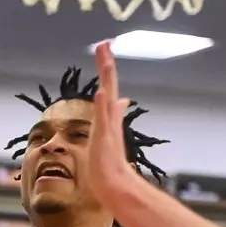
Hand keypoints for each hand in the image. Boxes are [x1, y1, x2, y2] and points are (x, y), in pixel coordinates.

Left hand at [86, 42, 147, 204]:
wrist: (114, 183)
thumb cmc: (109, 163)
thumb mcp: (109, 132)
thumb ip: (116, 114)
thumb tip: (122, 99)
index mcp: (109, 116)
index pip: (109, 86)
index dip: (107, 67)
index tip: (104, 48)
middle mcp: (110, 118)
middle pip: (110, 85)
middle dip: (106, 64)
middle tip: (104, 43)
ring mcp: (108, 127)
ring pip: (108, 96)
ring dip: (107, 78)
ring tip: (105, 59)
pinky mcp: (106, 138)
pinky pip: (104, 119)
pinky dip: (104, 105)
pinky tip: (102, 91)